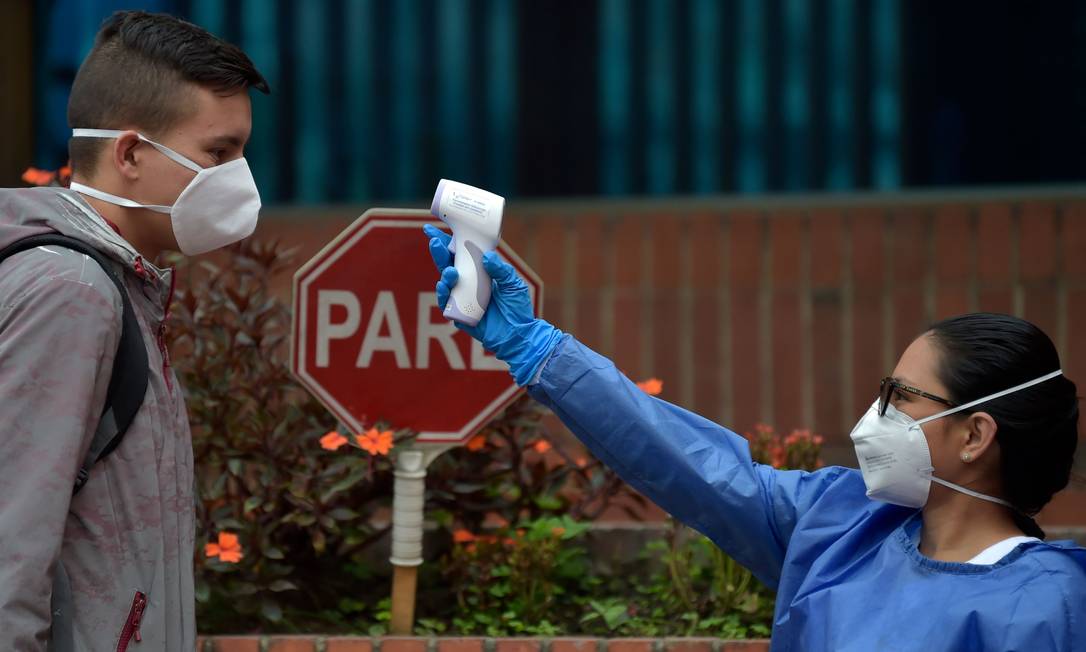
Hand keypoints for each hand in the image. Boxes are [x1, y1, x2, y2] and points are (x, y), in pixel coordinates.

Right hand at [423, 224, 562, 385]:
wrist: (519, 334)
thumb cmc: (517, 308)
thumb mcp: (513, 283)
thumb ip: (501, 270)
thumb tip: (487, 257)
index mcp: (479, 272)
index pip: (460, 253)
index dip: (447, 241)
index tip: (432, 228)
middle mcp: (467, 283)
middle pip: (448, 264)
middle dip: (439, 252)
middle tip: (434, 242)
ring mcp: (461, 298)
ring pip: (445, 282)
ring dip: (444, 274)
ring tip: (451, 272)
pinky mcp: (459, 313)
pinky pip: (446, 302)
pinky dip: (442, 293)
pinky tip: (443, 286)